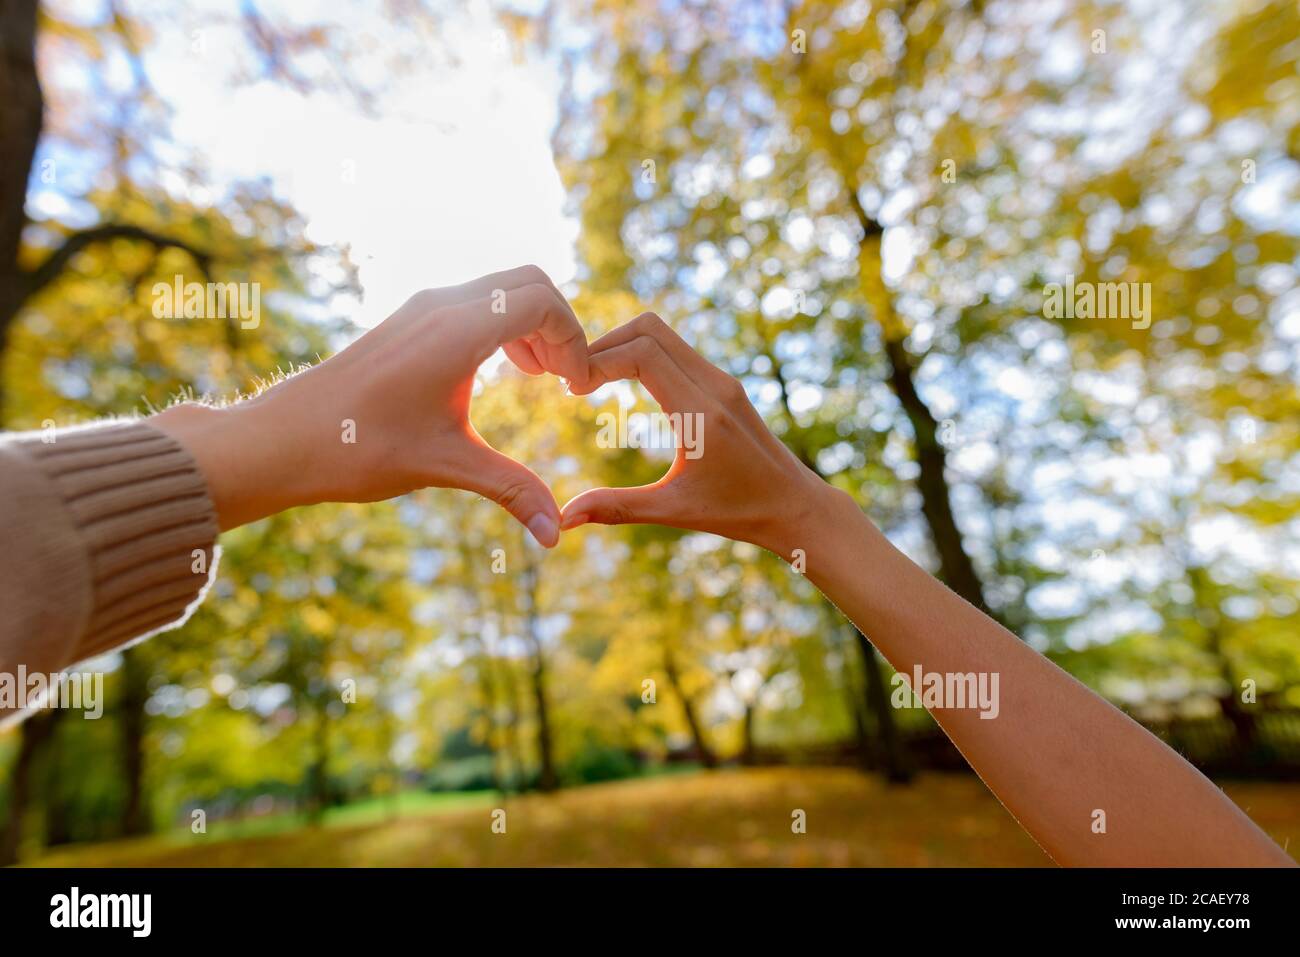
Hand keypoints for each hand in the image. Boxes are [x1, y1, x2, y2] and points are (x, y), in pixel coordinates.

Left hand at [154, 265, 587, 543]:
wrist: (283, 439)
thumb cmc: (358, 449)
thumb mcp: (445, 466)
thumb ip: (511, 491)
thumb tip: (554, 536)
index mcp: (455, 332)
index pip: (541, 302)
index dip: (574, 341)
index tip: (576, 389)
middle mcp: (441, 307)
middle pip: (530, 282)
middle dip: (561, 327)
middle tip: (565, 381)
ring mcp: (423, 309)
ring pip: (504, 287)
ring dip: (534, 326)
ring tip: (541, 379)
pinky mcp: (412, 320)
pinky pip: (477, 300)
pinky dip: (505, 326)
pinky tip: (505, 374)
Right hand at [559, 312, 835, 555]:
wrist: (795, 505)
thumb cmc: (740, 512)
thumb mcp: (675, 511)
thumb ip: (618, 508)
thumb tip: (564, 519)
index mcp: (701, 413)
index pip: (642, 354)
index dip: (599, 360)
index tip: (572, 390)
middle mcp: (714, 385)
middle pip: (649, 329)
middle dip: (604, 345)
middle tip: (575, 380)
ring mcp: (722, 380)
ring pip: (662, 334)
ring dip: (622, 346)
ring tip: (591, 380)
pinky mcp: (724, 384)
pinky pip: (676, 350)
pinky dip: (642, 354)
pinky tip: (622, 384)